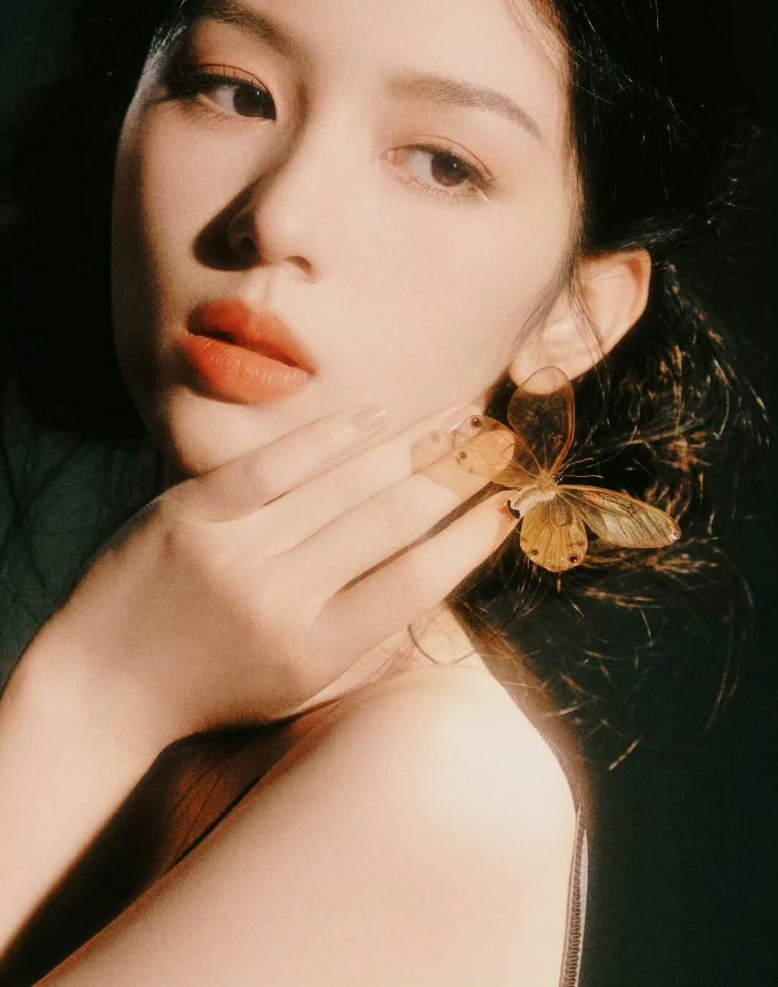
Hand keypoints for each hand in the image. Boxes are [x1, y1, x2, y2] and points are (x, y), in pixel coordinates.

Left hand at [31, 401, 516, 747]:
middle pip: (389, 521)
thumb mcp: (304, 686)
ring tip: (457, 419)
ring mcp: (234, 550)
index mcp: (318, 652)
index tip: (509, 504)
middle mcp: (281, 600)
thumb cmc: (219, 690)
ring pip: (342, 483)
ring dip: (410, 444)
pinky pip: (275, 463)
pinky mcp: (192, 511)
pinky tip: (377, 414)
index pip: (417, 582)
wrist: (104, 686)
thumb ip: (372, 637)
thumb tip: (442, 575)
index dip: (470, 537)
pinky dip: (331, 434)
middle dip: (455, 476)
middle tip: (499, 444)